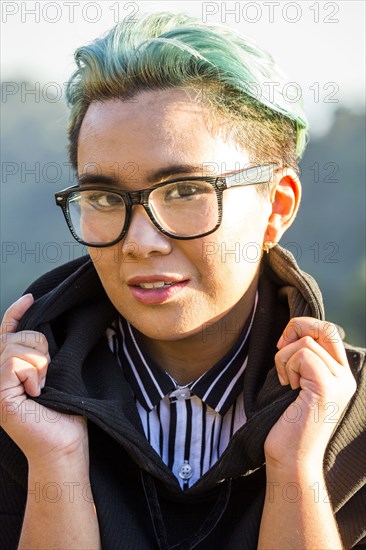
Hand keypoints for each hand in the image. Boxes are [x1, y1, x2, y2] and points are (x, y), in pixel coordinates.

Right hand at [0, 294, 87, 465]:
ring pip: (14, 347)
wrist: (65, 444)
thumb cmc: (64, 412)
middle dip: (39, 346)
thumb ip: (42, 353)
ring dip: (39, 361)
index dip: (15, 313)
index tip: (31, 299)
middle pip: (13, 337)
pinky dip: (33, 372)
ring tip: (43, 385)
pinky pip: (14, 364)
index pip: (6, 333)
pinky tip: (37, 391)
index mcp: (7, 372)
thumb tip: (47, 326)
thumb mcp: (55, 374)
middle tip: (49, 373)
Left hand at [264, 317, 356, 470]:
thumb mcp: (298, 383)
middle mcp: (345, 376)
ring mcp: (339, 381)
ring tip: (286, 383)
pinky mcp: (327, 386)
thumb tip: (293, 332)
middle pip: (325, 327)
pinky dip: (287, 366)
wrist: (291, 459)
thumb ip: (303, 360)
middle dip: (297, 327)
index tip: (283, 344)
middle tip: (281, 347)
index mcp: (339, 375)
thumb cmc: (287, 423)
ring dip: (284, 358)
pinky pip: (302, 354)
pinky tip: (288, 387)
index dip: (304, 326)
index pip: (329, 331)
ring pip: (306, 342)